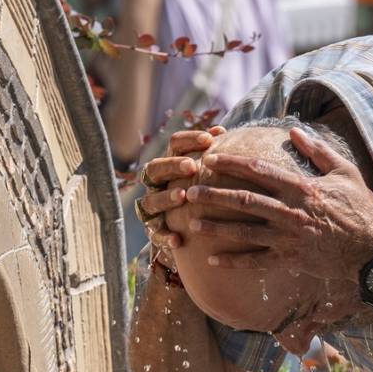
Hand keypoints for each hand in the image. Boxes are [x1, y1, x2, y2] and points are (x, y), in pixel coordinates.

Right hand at [136, 126, 224, 253]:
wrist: (194, 228)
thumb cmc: (205, 190)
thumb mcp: (210, 171)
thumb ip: (214, 154)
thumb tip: (222, 131)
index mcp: (171, 163)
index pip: (174, 144)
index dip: (189, 140)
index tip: (209, 139)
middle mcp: (157, 183)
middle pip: (154, 169)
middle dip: (172, 166)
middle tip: (191, 166)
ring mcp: (153, 207)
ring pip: (150, 201)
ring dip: (165, 198)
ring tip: (182, 196)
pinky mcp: (155, 230)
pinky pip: (155, 233)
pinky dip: (165, 236)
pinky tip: (178, 240)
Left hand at [185, 127, 372, 280]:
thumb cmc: (362, 209)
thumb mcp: (345, 173)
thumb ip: (317, 151)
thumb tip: (293, 131)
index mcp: (302, 188)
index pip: (259, 171)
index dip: (232, 163)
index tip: (211, 158)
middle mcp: (291, 212)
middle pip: (243, 200)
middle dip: (213, 194)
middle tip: (189, 190)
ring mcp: (289, 238)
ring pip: (244, 231)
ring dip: (216, 226)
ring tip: (192, 221)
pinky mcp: (291, 260)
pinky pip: (257, 261)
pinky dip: (234, 261)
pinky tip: (212, 259)